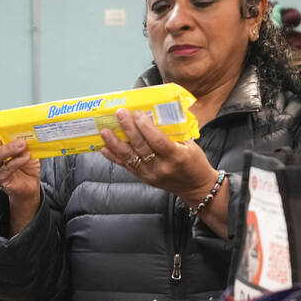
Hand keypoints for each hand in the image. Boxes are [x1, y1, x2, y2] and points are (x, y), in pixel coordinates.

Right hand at [0, 110, 40, 201]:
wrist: (29, 185)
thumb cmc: (24, 162)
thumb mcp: (24, 145)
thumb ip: (23, 135)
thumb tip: (33, 122)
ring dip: (8, 148)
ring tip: (22, 144)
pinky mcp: (1, 179)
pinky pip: (7, 169)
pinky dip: (18, 161)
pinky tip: (27, 156)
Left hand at [99, 109, 218, 206]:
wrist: (195, 187)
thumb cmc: (194, 163)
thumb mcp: (190, 146)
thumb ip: (174, 133)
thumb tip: (155, 115)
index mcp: (176, 156)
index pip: (158, 140)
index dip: (146, 127)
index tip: (138, 113)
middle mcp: (162, 167)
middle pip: (141, 146)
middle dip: (129, 129)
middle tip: (120, 114)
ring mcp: (150, 174)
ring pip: (130, 157)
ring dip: (115, 143)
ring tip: (105, 131)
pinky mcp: (144, 178)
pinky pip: (126, 166)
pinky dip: (114, 157)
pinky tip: (104, 148)